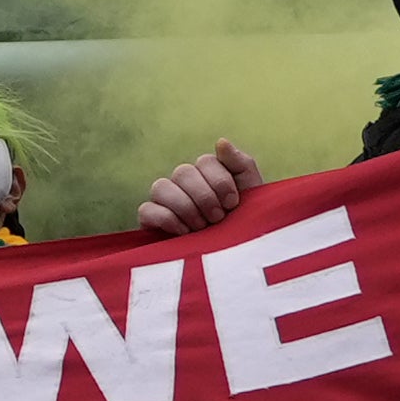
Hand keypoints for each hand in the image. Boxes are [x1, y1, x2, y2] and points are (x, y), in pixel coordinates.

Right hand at [133, 139, 263, 239]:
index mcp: (208, 173)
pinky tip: (184, 233)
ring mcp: (165, 201)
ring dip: (185, 208)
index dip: (219, 182)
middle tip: (218, 218)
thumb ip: (241, 164)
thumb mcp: (252, 193)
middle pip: (182, 172)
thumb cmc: (246, 223)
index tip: (233, 204)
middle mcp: (184, 183)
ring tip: (201, 228)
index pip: (205, 161)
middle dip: (204, 197)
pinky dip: (167, 220)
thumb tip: (221, 142)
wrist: (237, 258)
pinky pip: (147, 209)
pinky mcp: (150, 221)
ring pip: (160, 187)